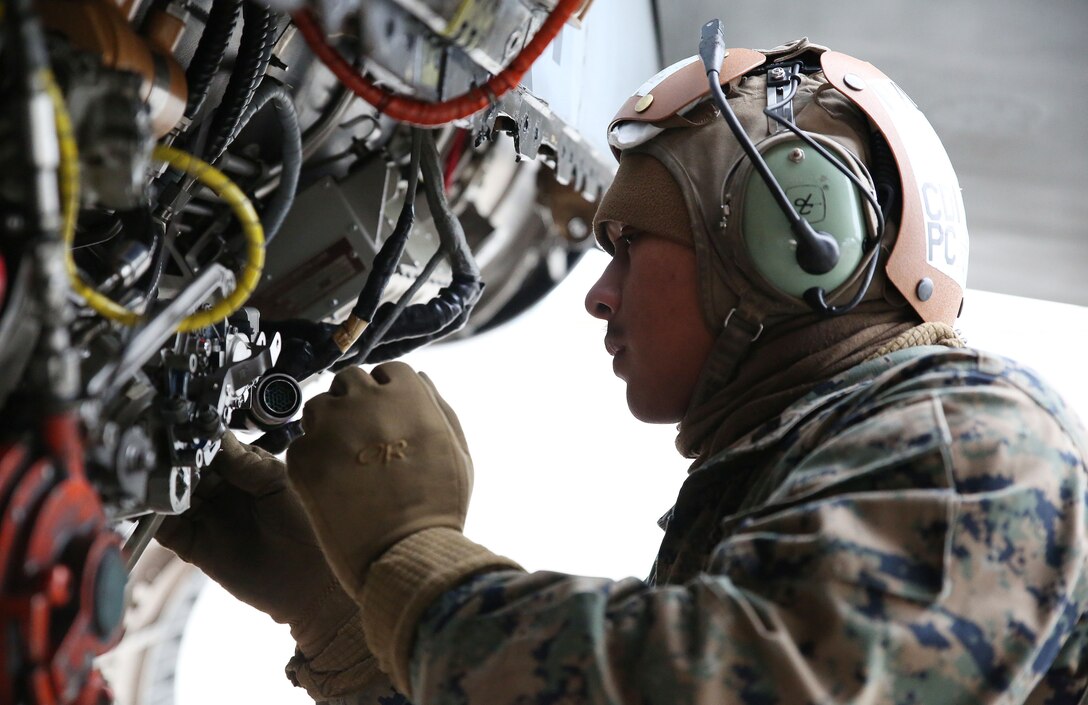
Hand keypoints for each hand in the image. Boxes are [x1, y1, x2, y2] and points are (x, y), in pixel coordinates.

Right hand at [157, 432, 379, 697]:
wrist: (313, 581)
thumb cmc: (309, 526)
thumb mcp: (279, 484)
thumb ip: (245, 463)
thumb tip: (215, 434)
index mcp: (246, 468)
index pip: (211, 447)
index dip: (197, 440)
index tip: (185, 433)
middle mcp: (222, 489)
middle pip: (185, 469)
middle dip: (174, 461)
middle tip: (165, 454)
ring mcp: (207, 517)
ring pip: (171, 495)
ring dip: (160, 486)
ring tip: (156, 476)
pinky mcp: (194, 546)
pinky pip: (166, 528)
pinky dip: (154, 517)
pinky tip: (152, 506)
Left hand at [286, 362, 471, 597]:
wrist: (405, 554)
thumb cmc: (439, 506)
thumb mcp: (458, 451)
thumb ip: (439, 407)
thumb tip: (420, 378)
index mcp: (408, 395)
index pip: (387, 371)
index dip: (388, 392)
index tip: (387, 415)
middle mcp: (366, 400)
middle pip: (348, 380)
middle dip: (354, 402)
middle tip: (363, 438)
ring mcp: (330, 427)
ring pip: (318, 407)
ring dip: (328, 425)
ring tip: (346, 462)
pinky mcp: (303, 458)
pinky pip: (300, 444)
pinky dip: (312, 459)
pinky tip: (332, 484)